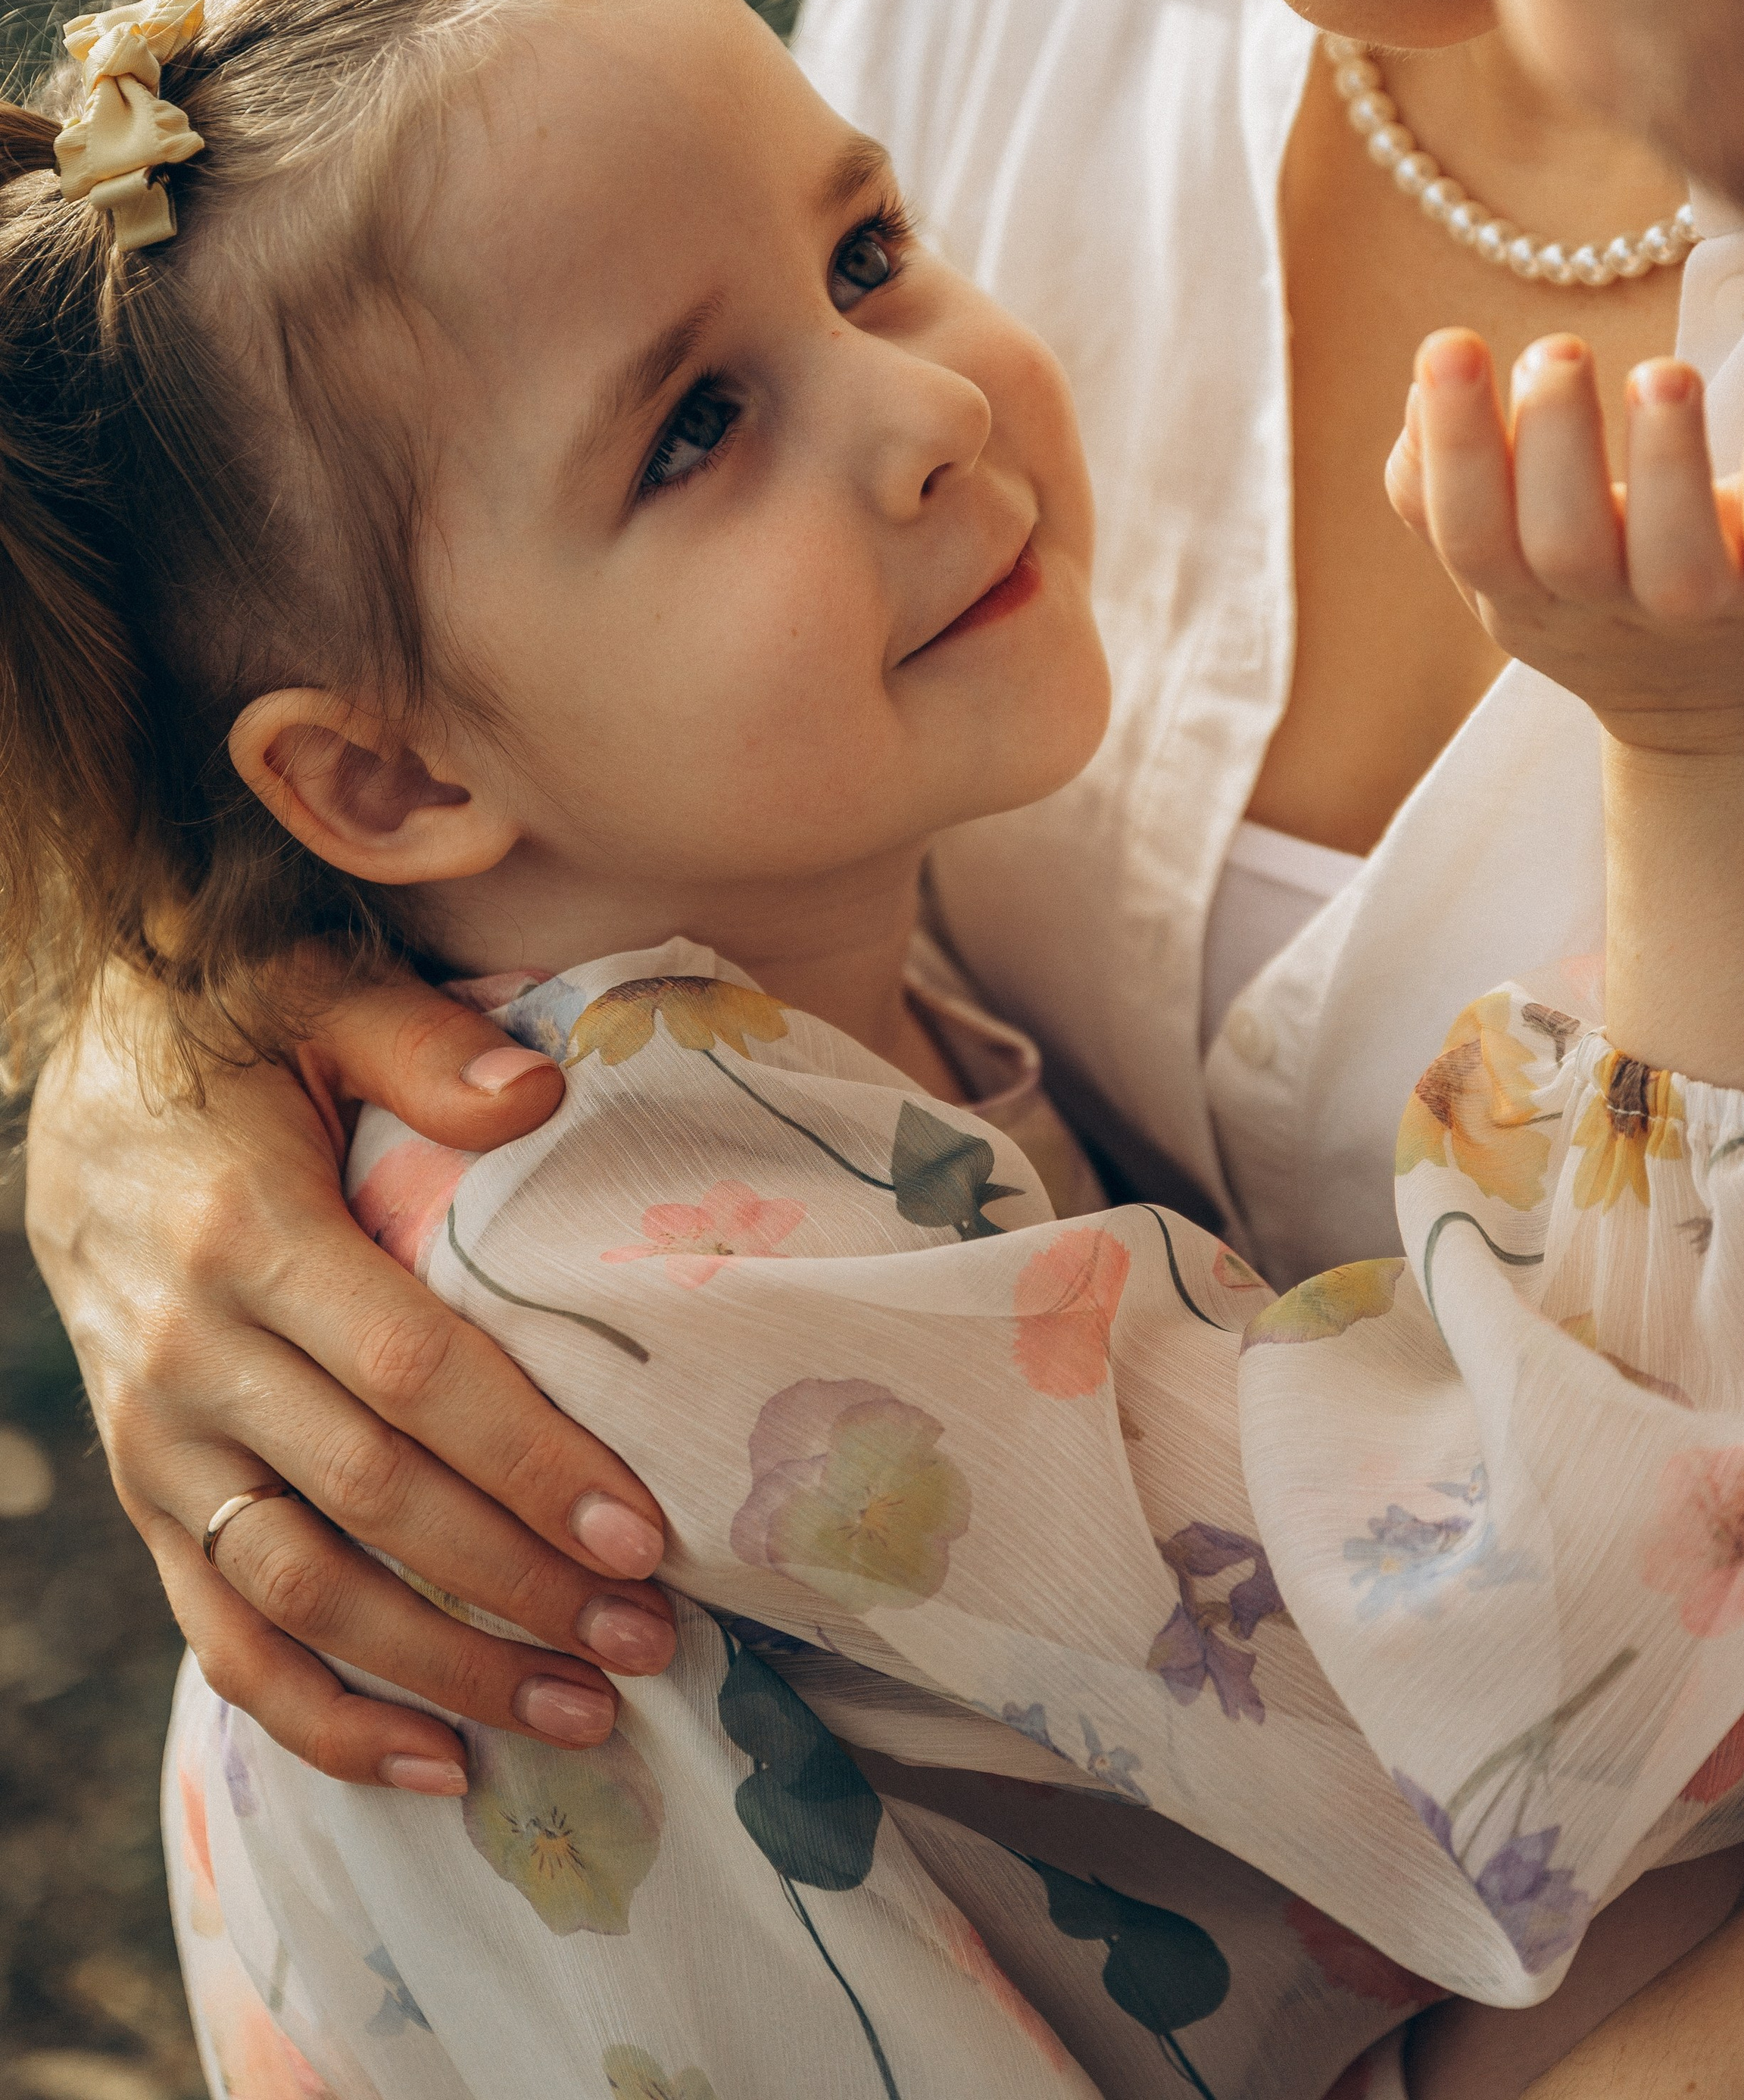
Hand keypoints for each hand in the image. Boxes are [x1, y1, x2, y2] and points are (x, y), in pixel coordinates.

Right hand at [26, 960, 674, 1795]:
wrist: (79, 1084)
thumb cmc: (231, 1027)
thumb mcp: (314, 990)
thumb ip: (421, 1042)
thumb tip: (540, 1090)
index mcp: (246, 1230)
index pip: (409, 1375)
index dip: (526, 1462)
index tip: (641, 1531)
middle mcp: (190, 1353)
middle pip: (372, 1502)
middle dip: (518, 1586)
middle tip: (651, 1637)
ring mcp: (158, 1440)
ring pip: (300, 1593)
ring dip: (442, 1669)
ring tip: (581, 1712)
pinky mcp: (147, 1496)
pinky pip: (222, 1634)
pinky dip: (318, 1718)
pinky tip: (432, 1766)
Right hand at [1385, 329, 1743, 755]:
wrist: (1735, 714)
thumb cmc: (1608, 599)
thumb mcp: (1511, 566)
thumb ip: (1447, 491)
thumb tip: (1419, 393)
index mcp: (1528, 594)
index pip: (1469, 532)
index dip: (1453, 447)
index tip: (1450, 345)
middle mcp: (1614, 607)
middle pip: (1564, 546)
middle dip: (1552, 440)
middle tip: (1555, 351)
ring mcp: (1715, 607)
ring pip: (1679, 560)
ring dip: (1665, 461)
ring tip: (1661, 374)